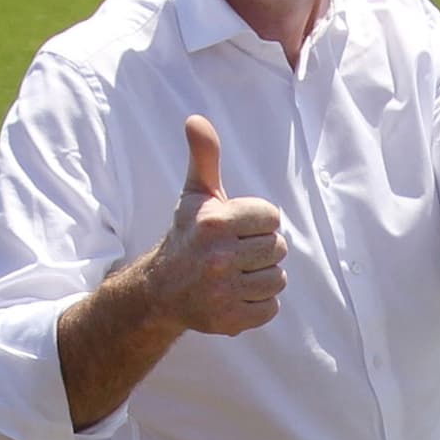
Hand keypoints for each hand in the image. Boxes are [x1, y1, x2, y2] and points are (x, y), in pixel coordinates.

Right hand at [144, 116, 284, 338]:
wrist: (161, 290)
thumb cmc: (187, 236)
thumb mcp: (196, 195)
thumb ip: (204, 156)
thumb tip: (195, 119)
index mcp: (215, 223)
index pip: (272, 217)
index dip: (258, 222)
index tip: (236, 228)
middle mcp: (218, 257)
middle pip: (278, 248)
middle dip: (261, 250)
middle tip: (236, 253)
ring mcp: (223, 291)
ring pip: (277, 279)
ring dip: (262, 277)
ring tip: (236, 273)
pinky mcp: (230, 320)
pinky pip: (270, 308)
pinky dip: (258, 304)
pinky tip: (236, 295)